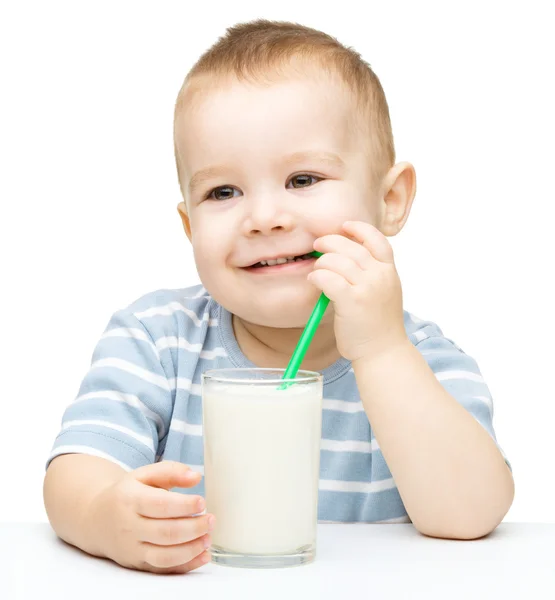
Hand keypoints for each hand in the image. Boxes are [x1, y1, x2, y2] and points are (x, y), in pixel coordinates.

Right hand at [89, 461, 213, 573]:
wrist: (97, 518)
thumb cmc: (127, 494)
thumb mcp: (144, 474)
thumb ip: (171, 471)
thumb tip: (196, 477)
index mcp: (130, 499)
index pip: (159, 505)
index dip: (183, 505)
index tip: (202, 502)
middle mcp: (129, 526)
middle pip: (165, 532)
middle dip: (193, 528)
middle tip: (211, 520)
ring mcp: (132, 548)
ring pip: (164, 556)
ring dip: (191, 549)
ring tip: (208, 538)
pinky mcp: (137, 564)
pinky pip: (163, 569)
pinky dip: (186, 565)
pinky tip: (203, 555)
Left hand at [307, 220, 407, 362]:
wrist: (383, 351)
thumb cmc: (378, 324)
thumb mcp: (383, 292)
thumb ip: (370, 273)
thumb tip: (342, 256)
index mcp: (389, 271)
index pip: (376, 239)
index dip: (359, 228)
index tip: (344, 226)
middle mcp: (380, 275)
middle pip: (351, 246)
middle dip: (330, 242)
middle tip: (318, 245)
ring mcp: (367, 287)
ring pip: (336, 261)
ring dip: (321, 263)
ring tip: (317, 271)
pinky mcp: (352, 301)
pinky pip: (328, 278)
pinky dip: (317, 276)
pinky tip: (314, 281)